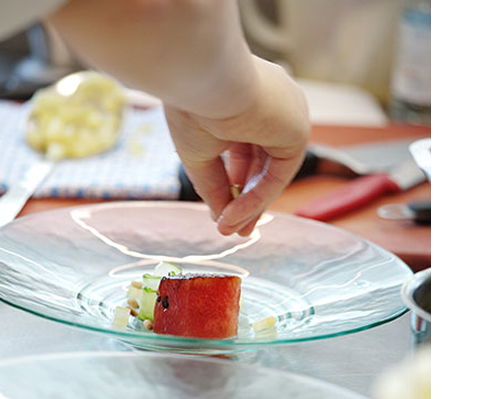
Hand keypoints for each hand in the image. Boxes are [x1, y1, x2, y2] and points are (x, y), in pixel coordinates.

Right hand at [164, 57, 309, 235]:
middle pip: (263, 164)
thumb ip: (214, 188)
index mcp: (247, 101)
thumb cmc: (193, 104)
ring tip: (232, 230)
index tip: (222, 210)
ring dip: (252, 206)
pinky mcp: (298, 129)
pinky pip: (278, 174)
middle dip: (246, 201)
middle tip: (232, 229)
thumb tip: (222, 222)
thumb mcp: (200, 154)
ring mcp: (288, 116)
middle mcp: (273, 106)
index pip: (246, 148)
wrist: (203, 76)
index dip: (234, 182)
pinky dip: (258, 198)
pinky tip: (236, 216)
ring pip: (272, 172)